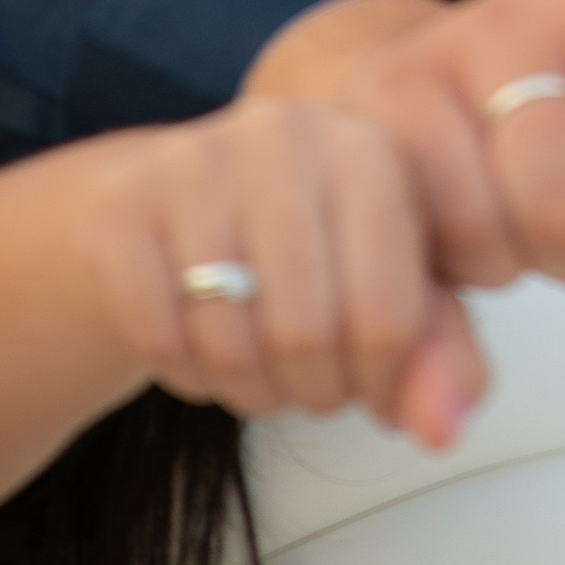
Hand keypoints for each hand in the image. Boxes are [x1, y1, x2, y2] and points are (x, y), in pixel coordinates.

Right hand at [70, 95, 485, 451]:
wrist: (165, 205)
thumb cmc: (303, 254)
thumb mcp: (391, 295)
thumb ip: (442, 361)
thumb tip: (441, 430)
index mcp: (368, 150)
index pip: (390, 319)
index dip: (379, 383)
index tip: (365, 376)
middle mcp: (285, 135)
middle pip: (306, 335)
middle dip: (310, 390)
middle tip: (306, 377)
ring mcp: (195, 160)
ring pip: (230, 343)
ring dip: (248, 388)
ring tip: (257, 361)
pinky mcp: (121, 204)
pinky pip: (158, 337)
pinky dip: (184, 371)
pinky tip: (198, 340)